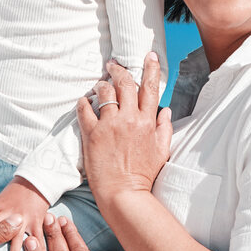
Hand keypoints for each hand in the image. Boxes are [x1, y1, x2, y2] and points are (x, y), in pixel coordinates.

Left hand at [78, 55, 171, 207]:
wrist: (124, 194)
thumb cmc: (143, 175)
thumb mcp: (161, 151)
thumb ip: (164, 128)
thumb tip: (166, 111)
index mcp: (148, 122)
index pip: (151, 88)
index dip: (151, 68)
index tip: (150, 56)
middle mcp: (129, 119)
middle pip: (126, 84)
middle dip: (119, 70)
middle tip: (113, 65)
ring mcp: (110, 125)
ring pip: (105, 92)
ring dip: (101, 85)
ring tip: (99, 85)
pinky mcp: (92, 134)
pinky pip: (85, 109)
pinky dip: (84, 101)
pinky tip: (84, 100)